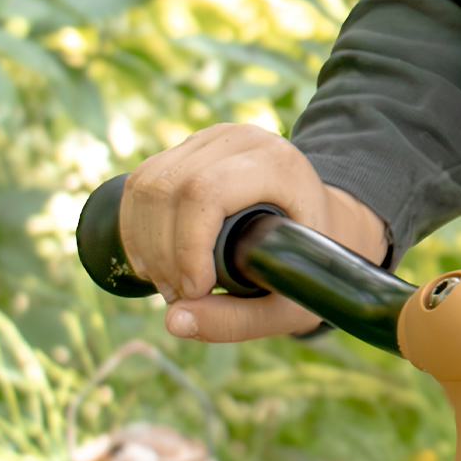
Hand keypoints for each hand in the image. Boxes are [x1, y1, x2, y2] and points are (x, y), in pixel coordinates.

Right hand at [118, 121, 391, 343]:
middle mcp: (242, 140)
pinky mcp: (189, 149)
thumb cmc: (312, 265)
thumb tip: (173, 321)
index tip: (194, 291)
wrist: (325, 224)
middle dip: (162, 253)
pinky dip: (135, 228)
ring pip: (147, 185)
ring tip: (169, 285)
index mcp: (277, 164)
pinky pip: (142, 183)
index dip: (186, 245)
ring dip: (144, 244)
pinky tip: (152, 262)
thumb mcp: (287, 305)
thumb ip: (235, 321)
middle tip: (179, 298)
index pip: (206, 190)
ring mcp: (211, 140)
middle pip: (169, 188)